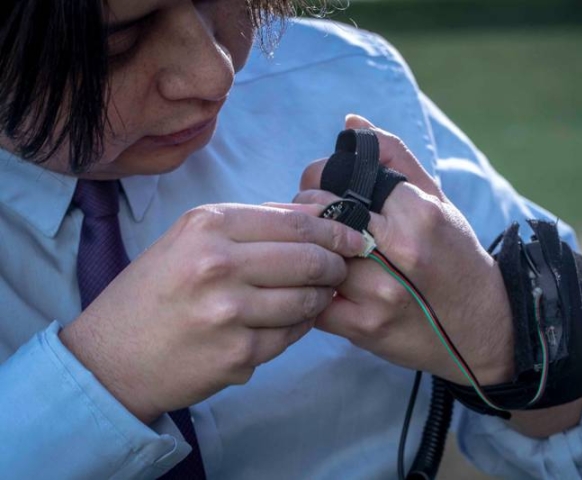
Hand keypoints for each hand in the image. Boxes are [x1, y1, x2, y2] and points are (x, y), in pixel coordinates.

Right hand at [60, 204, 365, 423]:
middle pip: (310, 260)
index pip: (296, 222)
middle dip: (337, 264)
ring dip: (322, 297)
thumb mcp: (190, 238)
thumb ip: (252, 223)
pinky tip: (292, 320)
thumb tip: (316, 215)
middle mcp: (219, 265)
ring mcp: (230, 313)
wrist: (111, 358)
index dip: (336, 229)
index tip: (354, 236)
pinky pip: (292, 335)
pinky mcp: (238, 354)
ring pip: (308, 300)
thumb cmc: (154, 292)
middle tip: (342, 268)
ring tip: (318, 295)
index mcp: (208, 226)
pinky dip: (301, 326)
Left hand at [292, 115, 514, 386]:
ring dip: (308, 252)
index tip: (322, 187)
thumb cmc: (455, 257)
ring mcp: (380, 293)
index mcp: (417, 213)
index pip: (341, 181)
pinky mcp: (363, 327)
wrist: (481, 327)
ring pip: (314, 257)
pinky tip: (324, 284)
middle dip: (308, 213)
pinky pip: (313, 300)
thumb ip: (394, 158)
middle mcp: (399, 251)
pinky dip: (311, 290)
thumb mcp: (436, 200)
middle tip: (315, 219)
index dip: (320, 179)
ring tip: (319, 250)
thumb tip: (351, 123)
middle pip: (322, 215)